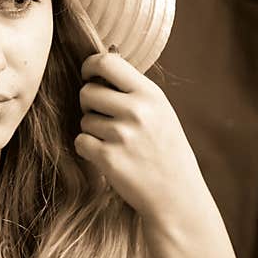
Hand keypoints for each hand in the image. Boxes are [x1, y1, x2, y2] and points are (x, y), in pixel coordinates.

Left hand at [75, 48, 209, 227]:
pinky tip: (108, 156)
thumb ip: (133, 91)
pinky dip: (88, 149)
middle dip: (89, 105)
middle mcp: (137, 111)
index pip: (107, 62)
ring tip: (116, 143)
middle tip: (104, 119)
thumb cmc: (165, 151)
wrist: (177, 195)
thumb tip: (98, 68)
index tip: (87, 75)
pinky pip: (80, 141)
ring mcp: (122, 135)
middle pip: (87, 92)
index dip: (89, 66)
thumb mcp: (160, 112)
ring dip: (92, 130)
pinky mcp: (108, 158)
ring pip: (84, 119)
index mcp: (150, 94)